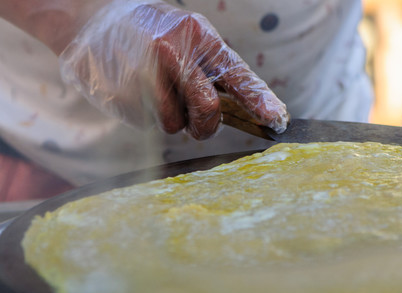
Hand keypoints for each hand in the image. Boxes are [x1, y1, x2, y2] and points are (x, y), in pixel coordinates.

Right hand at [59, 0, 288, 139]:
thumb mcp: (187, 37)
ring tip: (156, 92)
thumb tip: (243, 108)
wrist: (91, 23)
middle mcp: (173, 54)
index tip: (276, 120)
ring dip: (172, 119)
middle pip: (207, 109)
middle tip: (199, 124)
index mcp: (197, 36)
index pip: (237, 74)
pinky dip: (150, 116)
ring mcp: (145, 77)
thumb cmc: (151, 34)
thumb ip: (211, 68)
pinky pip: (149, 124)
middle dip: (207, 125)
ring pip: (175, 124)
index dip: (259, 100)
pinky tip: (137, 92)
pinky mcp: (124, 98)